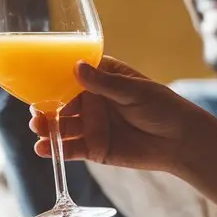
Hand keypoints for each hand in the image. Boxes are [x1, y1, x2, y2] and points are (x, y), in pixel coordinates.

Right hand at [30, 57, 200, 172]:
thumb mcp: (135, 91)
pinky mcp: (94, 148)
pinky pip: (70, 149)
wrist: (180, 141)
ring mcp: (91, 125)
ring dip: (47, 127)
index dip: (52, 78)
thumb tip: (77, 67)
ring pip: (62, 126)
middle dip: (45, 106)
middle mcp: (92, 101)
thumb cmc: (162, 107)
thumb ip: (105, 83)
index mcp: (101, 79)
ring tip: (38, 128)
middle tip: (36, 110)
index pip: (71, 75)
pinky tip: (42, 148)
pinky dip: (55, 149)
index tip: (37, 80)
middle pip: (61, 102)